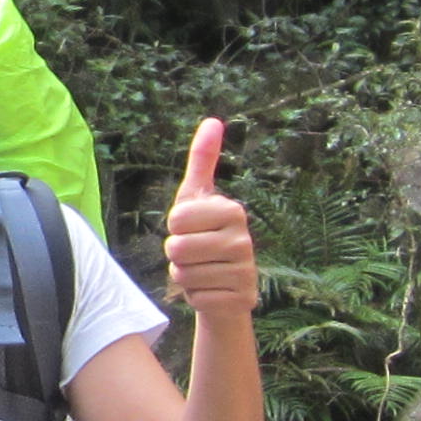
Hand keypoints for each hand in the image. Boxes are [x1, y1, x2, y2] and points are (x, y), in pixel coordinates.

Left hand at [162, 118, 255, 318]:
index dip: (175, 227)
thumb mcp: (197, 197)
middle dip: (176, 254)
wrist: (226, 287)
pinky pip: (195, 298)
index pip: (176, 219)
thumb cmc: (204, 236)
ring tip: (203, 270)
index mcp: (232, 210)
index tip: (193, 229)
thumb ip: (202, 160)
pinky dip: (195, 297)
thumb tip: (213, 121)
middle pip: (176, 248)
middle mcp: (244, 239)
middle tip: (195, 254)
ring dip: (185, 276)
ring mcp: (245, 271)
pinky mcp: (241, 299)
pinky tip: (211, 290)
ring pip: (182, 275)